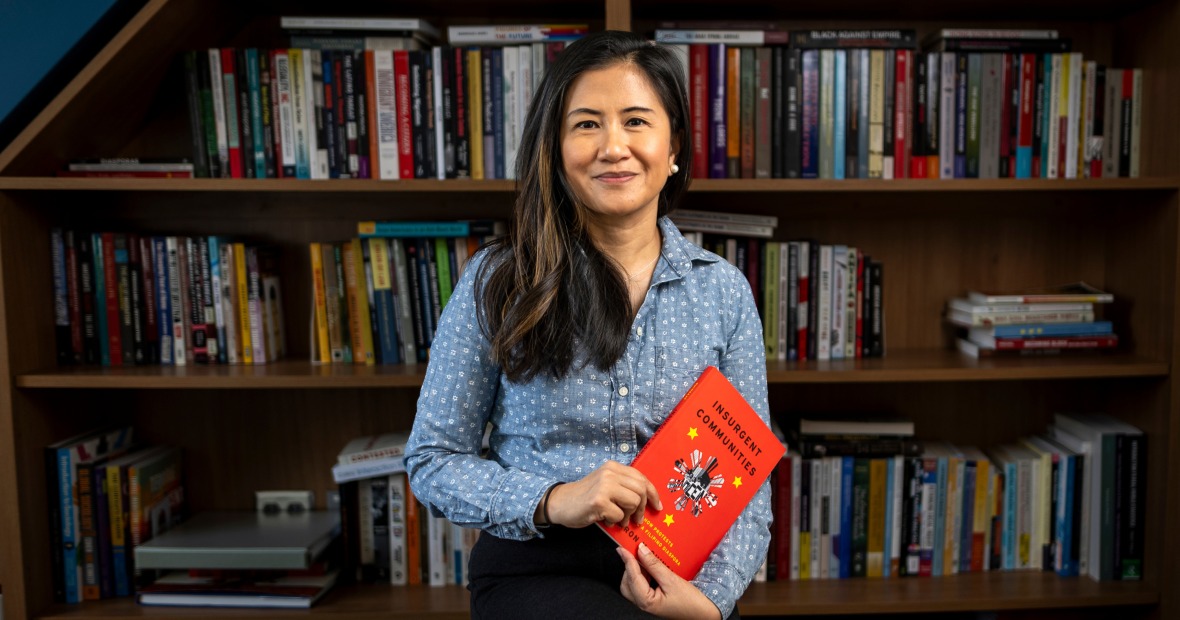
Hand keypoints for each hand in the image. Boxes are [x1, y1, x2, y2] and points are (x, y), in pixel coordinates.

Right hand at [544, 461, 661, 527]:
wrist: (560, 503)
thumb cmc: (585, 497)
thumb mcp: (606, 485)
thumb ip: (624, 487)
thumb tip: (648, 501)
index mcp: (614, 467)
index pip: (642, 478)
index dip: (653, 493)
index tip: (657, 506)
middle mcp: (610, 472)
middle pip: (641, 490)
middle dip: (642, 508)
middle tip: (637, 520)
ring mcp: (604, 486)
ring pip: (634, 502)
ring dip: (629, 516)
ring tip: (620, 521)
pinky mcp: (598, 501)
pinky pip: (619, 515)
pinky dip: (616, 522)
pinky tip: (607, 521)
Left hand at [617, 543, 721, 619]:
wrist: (704, 613)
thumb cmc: (691, 602)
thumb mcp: (672, 580)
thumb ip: (654, 565)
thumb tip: (641, 550)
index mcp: (646, 602)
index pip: (632, 577)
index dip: (628, 561)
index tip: (623, 548)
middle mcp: (643, 604)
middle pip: (627, 583)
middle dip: (629, 567)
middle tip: (634, 551)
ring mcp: (647, 602)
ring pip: (633, 583)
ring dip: (637, 569)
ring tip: (643, 557)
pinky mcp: (653, 599)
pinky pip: (642, 585)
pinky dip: (643, 574)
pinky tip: (650, 566)